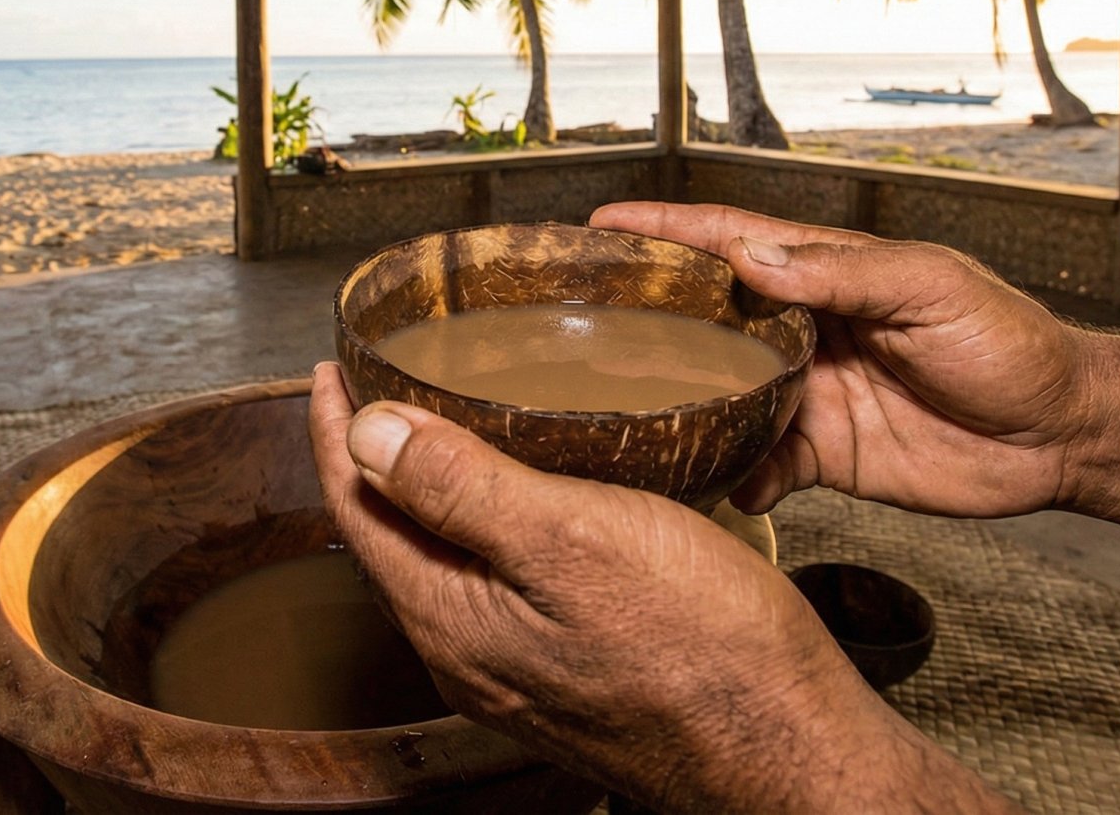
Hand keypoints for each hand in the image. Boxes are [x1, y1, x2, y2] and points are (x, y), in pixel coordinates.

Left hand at [308, 364, 1001, 813]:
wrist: (788, 751)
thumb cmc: (703, 650)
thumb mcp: (574, 541)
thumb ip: (463, 490)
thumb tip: (367, 432)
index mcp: (450, 617)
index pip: (358, 508)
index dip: (337, 429)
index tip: (331, 368)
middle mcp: (466, 654)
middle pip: (390, 537)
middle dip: (375, 459)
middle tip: (378, 386)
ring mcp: (513, 673)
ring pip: (441, 564)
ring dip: (427, 492)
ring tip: (440, 429)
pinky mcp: (564, 677)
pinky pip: (492, 587)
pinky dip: (482, 527)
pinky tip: (525, 504)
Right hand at [590, 201, 1102, 518]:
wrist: (1060, 437)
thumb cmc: (1011, 344)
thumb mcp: (933, 290)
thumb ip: (843, 273)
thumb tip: (751, 255)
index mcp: (826, 274)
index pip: (730, 240)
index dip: (663, 230)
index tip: (598, 224)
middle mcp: (803, 329)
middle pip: (707, 315)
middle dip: (645, 314)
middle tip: (573, 321)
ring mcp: (808, 392)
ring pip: (720, 394)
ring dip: (676, 402)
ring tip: (616, 411)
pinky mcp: (823, 454)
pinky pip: (759, 465)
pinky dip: (732, 477)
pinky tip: (709, 486)